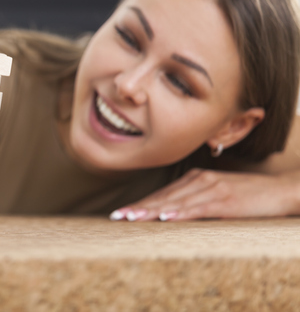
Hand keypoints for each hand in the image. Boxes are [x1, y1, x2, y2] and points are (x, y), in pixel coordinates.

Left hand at [109, 168, 299, 221]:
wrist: (280, 190)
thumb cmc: (248, 194)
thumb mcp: (217, 193)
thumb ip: (195, 199)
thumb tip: (172, 211)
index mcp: (194, 178)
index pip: (162, 194)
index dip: (141, 203)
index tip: (122, 212)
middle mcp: (199, 180)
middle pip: (163, 197)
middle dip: (139, 207)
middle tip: (118, 216)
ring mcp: (211, 189)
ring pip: (175, 202)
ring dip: (152, 211)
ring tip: (133, 218)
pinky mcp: (224, 200)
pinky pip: (197, 207)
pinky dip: (180, 212)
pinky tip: (165, 218)